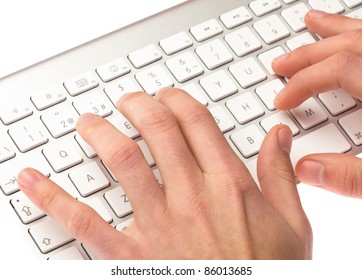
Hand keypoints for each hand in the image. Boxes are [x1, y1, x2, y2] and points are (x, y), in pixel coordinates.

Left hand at [17, 89, 310, 258]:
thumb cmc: (268, 274)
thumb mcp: (293, 226)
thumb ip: (281, 176)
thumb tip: (277, 137)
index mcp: (229, 186)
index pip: (197, 122)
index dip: (177, 100)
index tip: (167, 96)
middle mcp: (192, 197)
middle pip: (158, 130)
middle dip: (138, 106)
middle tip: (128, 100)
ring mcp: (159, 225)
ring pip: (122, 160)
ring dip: (100, 133)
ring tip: (89, 122)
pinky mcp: (132, 257)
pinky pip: (85, 222)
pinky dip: (53, 198)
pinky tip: (32, 181)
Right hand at [272, 10, 361, 197]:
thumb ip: (351, 178)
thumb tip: (306, 170)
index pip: (339, 70)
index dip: (303, 84)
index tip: (282, 102)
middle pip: (348, 46)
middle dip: (308, 55)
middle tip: (280, 64)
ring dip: (334, 30)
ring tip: (311, 24)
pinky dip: (357, 34)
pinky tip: (348, 34)